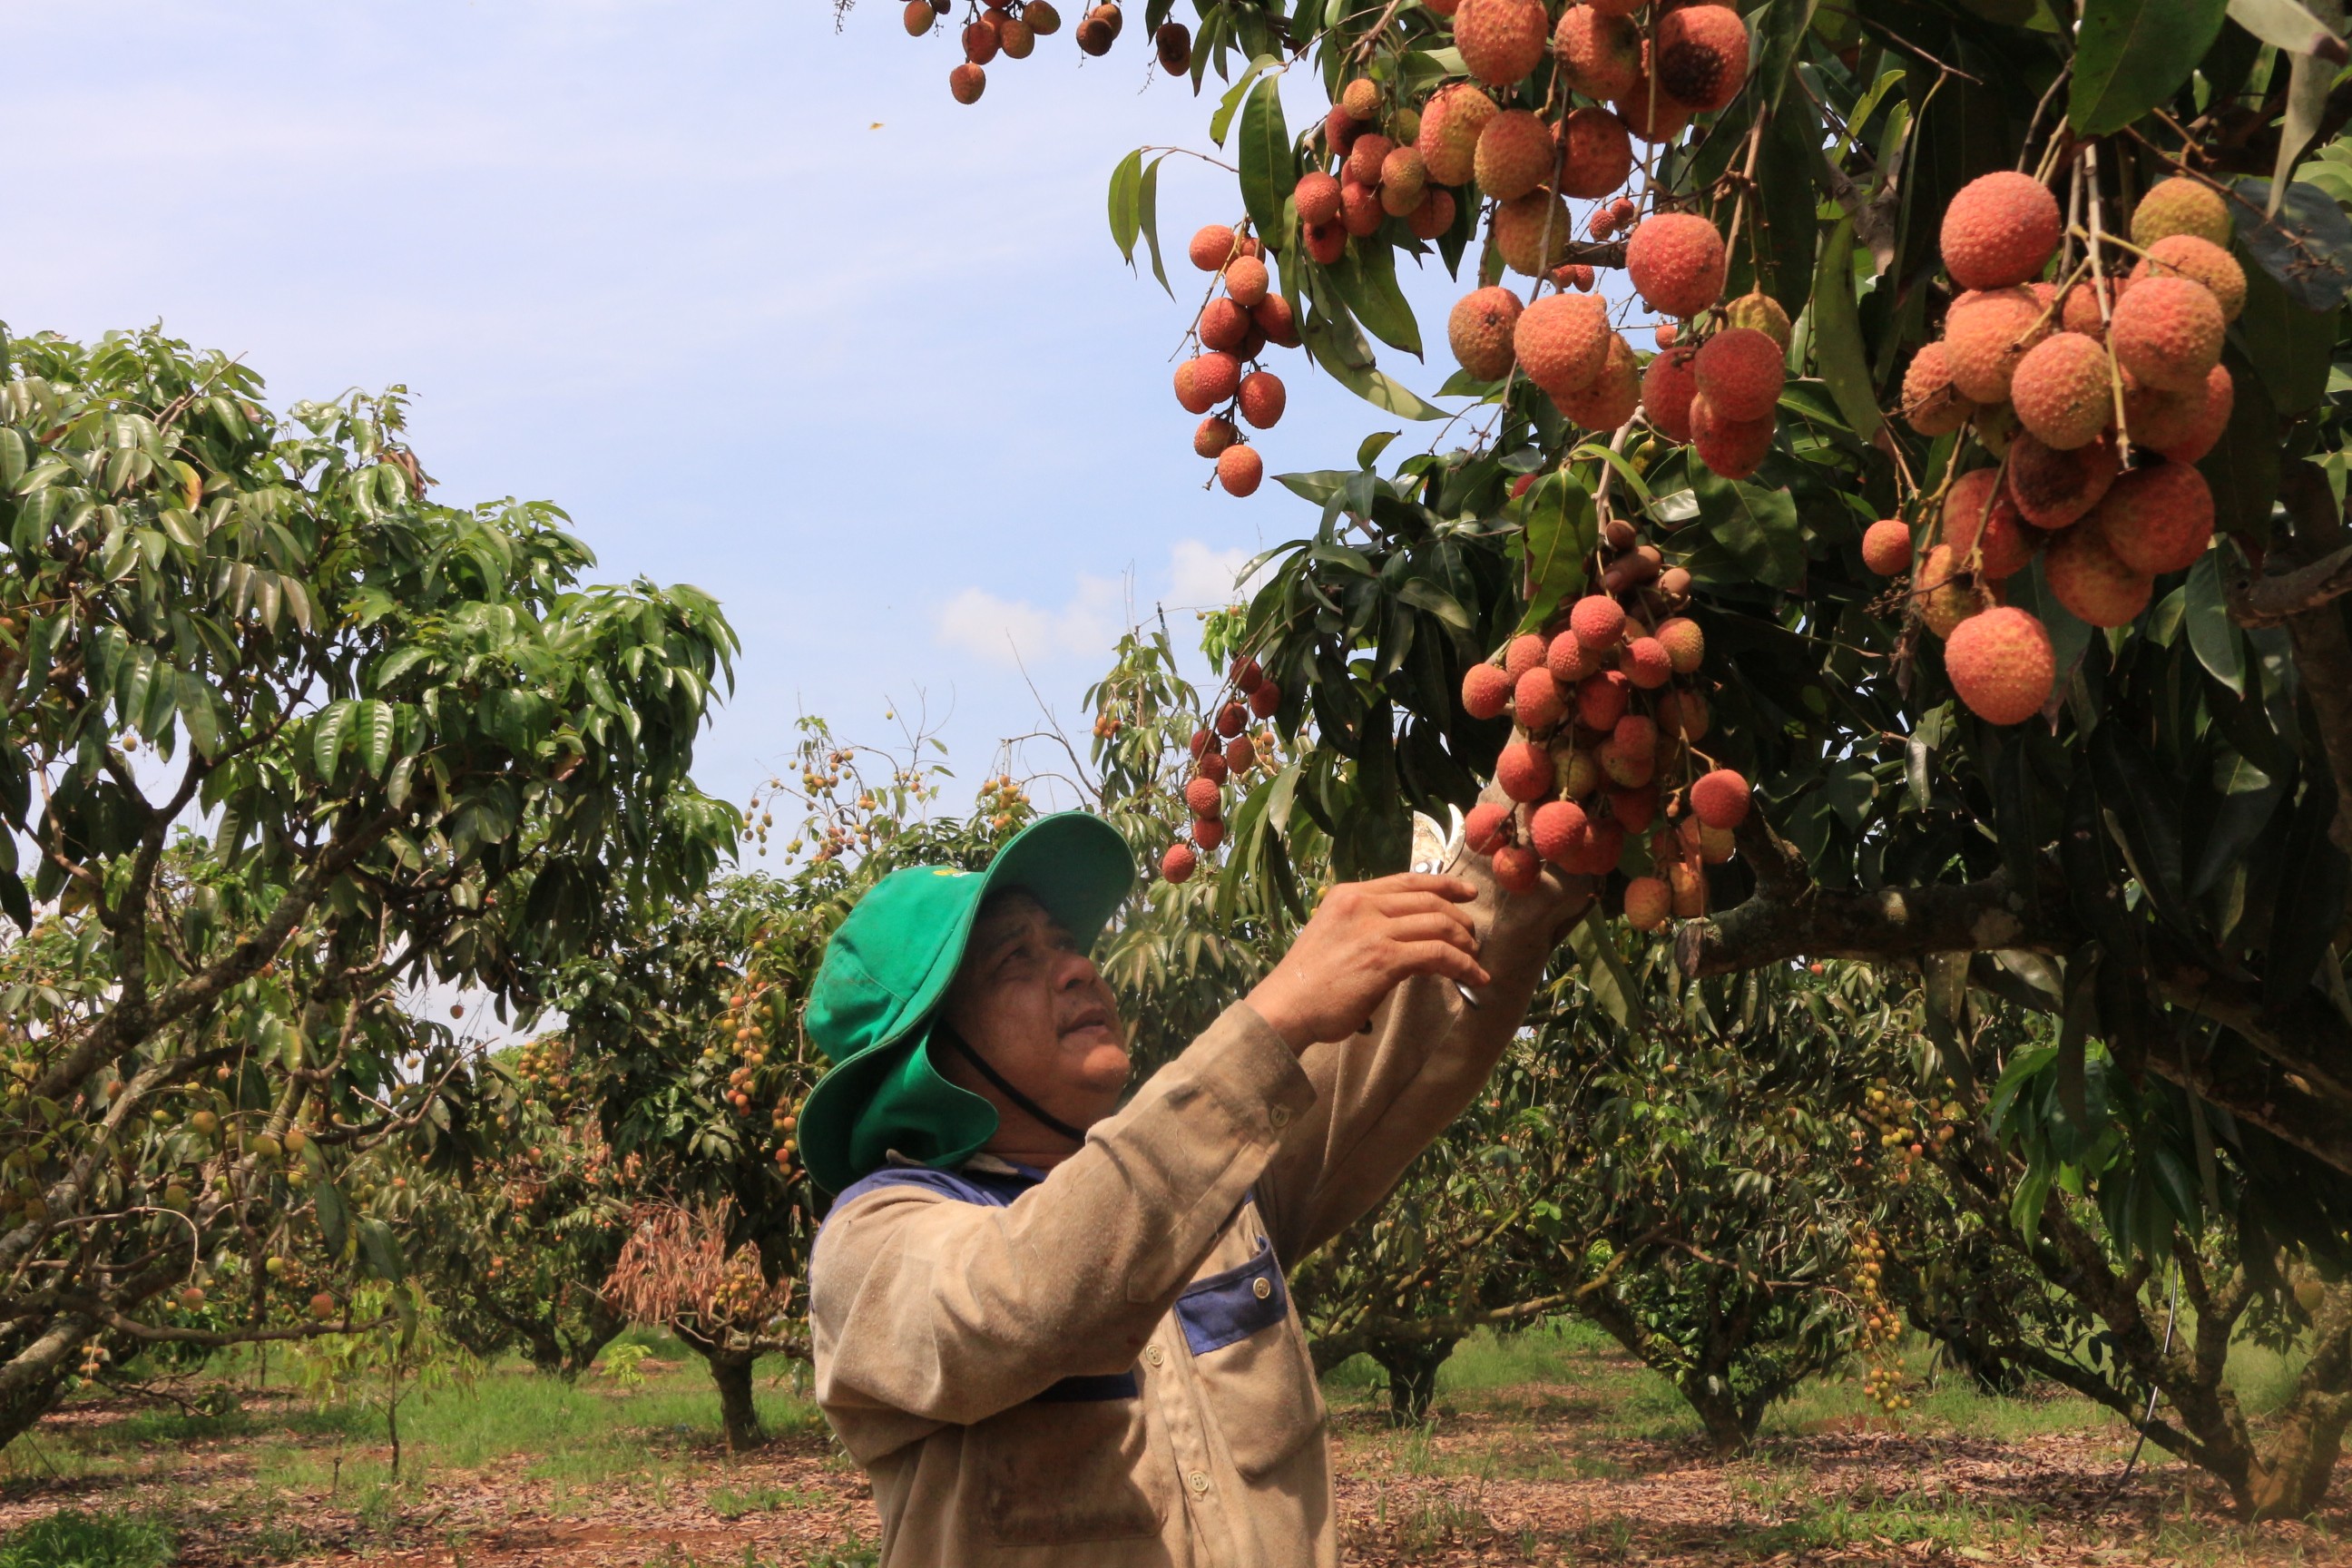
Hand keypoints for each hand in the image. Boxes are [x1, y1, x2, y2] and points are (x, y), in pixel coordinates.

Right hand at [1246, 873, 1486, 1050]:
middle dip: (1460, 917)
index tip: (1466, 893)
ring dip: (1464, 943)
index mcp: (1349, 895)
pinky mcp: (1385, 958)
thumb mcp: (1334, 935)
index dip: (1443, 883)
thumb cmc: (1308, 982)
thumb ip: (1365, 926)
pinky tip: (1473, 977)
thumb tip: (1408, 935)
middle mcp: (1362, 904)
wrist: (1286, 1007)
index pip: (1406, 880)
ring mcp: (1373, 929)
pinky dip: (1462, 965)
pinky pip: (1438, 954)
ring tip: (1473, 959)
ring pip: (1439, 924)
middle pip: (1428, 900)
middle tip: (1473, 936)